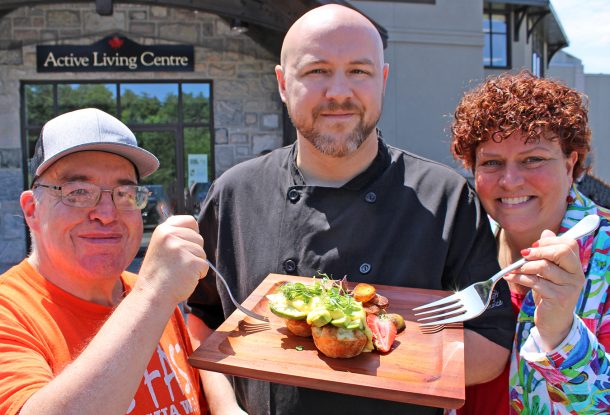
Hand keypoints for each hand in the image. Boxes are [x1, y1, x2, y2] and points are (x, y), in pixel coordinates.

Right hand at [137, 215, 208, 305]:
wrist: (152, 295)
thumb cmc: (158, 273)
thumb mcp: (160, 246)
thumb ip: (175, 235)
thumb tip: (194, 229)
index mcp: (163, 230)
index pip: (189, 221)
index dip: (192, 233)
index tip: (185, 244)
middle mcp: (171, 236)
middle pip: (199, 238)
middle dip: (193, 252)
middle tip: (176, 264)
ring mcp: (181, 249)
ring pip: (202, 253)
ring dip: (195, 264)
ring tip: (178, 271)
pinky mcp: (192, 262)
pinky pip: (205, 266)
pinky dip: (198, 274)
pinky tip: (183, 278)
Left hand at [504, 229, 584, 351]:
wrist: (554, 322)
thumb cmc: (550, 293)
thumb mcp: (549, 272)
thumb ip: (549, 253)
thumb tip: (546, 232)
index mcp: (575, 266)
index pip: (569, 244)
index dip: (549, 242)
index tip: (533, 247)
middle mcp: (576, 275)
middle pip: (561, 252)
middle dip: (538, 251)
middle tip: (523, 255)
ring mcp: (569, 287)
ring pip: (544, 267)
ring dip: (524, 267)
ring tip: (513, 269)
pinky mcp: (558, 298)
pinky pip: (535, 282)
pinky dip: (519, 278)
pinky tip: (510, 277)